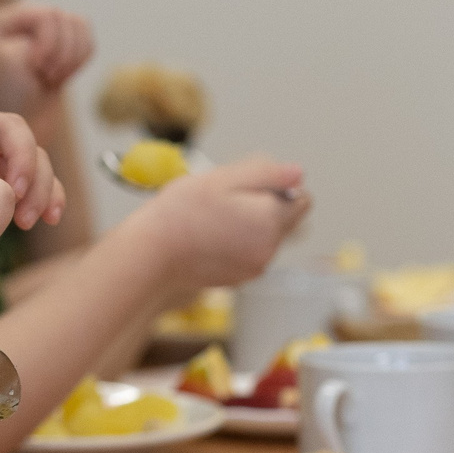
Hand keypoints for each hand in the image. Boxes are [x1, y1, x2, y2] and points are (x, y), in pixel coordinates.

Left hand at [0, 3, 94, 115]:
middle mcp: (25, 18)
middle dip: (61, 52)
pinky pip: (88, 40)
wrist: (20, 124)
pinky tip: (63, 75)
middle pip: (64, 18)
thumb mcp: (7, 68)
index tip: (38, 67)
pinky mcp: (65, 41)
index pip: (45, 14)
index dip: (50, 42)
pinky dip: (82, 59)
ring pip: (80, 25)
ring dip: (73, 57)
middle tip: (47, 76)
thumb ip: (23, 47)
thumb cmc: (8, 97)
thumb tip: (44, 39)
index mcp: (5, 20)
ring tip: (54, 77)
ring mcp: (47, 28)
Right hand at [130, 157, 310, 293]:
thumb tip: (298, 173)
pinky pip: (250, 254)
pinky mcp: (240, 279)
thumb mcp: (225, 178)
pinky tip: (209, 238)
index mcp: (271, 220)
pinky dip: (237, 244)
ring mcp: (255, 267)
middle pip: (285, 220)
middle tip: (226, 202)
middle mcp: (270, 248)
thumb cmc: (182, 212)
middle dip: (264, 207)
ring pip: (266, 237)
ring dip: (249, 225)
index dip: (279, 187)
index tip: (249, 187)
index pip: (302, 199)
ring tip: (213, 220)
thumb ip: (267, 173)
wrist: (152, 253)